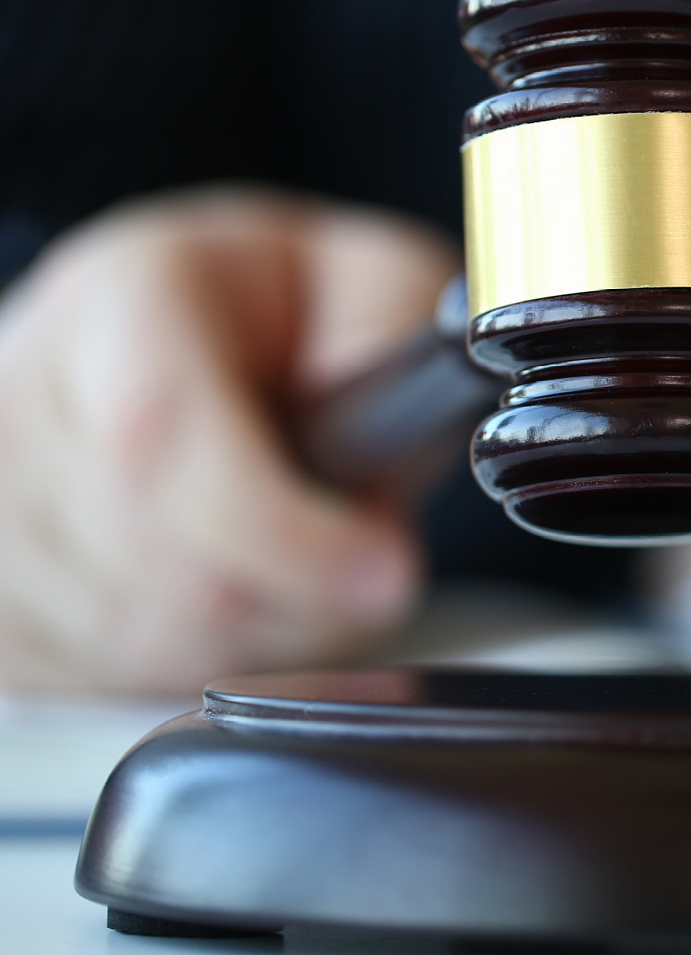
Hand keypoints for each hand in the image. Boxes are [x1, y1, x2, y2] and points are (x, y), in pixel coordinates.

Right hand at [0, 188, 456, 692]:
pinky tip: (238, 592)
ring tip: (301, 563)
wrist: (182, 343)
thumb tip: (372, 394)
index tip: (382, 569)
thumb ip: (390, 321)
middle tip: (364, 561)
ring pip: (135, 639)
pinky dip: (201, 661)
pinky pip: (105, 675)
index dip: (281, 531)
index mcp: (122, 296)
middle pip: (158, 563)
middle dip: (298, 594)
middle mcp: (27, 388)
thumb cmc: (281, 319)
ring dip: (260, 633)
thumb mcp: (370, 278)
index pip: (158, 435)